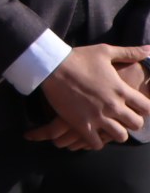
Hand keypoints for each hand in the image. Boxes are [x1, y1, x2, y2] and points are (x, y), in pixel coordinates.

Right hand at [27, 44, 149, 149]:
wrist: (52, 66)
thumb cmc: (78, 58)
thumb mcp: (105, 52)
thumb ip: (129, 52)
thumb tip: (149, 49)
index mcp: (121, 90)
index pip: (147, 107)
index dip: (144, 109)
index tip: (137, 107)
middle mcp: (113, 105)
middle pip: (136, 124)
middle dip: (132, 123)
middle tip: (123, 119)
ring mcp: (97, 116)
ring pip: (119, 136)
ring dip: (116, 134)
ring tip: (109, 129)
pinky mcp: (81, 124)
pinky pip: (96, 143)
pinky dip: (96, 142)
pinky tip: (92, 136)